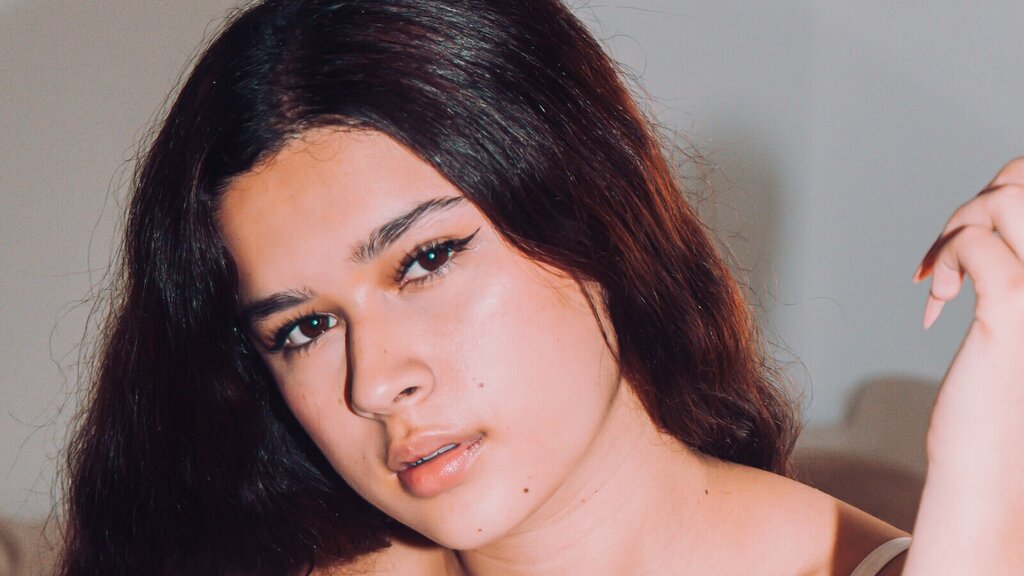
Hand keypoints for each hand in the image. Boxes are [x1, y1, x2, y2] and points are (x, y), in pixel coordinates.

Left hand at [904, 158, 1023, 574]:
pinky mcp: (1018, 313)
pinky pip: (974, 244)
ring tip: (940, 278)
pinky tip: (937, 304)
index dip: (1006, 195)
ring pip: (1004, 199)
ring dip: (956, 228)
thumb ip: (1016, 270)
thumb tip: (990, 217)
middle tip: (948, 256)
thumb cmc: (1004, 408)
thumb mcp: (1020, 326)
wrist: (995, 478)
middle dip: (978, 203)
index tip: (969, 246)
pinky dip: (944, 261)